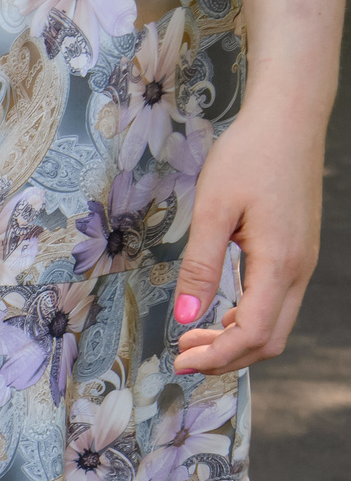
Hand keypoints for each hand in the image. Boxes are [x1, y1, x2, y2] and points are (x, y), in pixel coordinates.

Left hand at [172, 100, 325, 374]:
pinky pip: (276, 303)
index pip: (252, 333)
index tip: (178, 361)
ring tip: (191, 337)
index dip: (216, 356)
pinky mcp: (297, 253)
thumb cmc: (249, 156)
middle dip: (225, 357)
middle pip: (269, 339)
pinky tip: (216, 314)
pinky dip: (246, 320)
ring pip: (275, 324)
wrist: (288, 119)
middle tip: (181, 355)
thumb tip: (186, 317)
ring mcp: (302, 262)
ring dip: (234, 340)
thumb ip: (200, 267)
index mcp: (280, 262)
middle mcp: (299, 269)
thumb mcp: (213, 211)